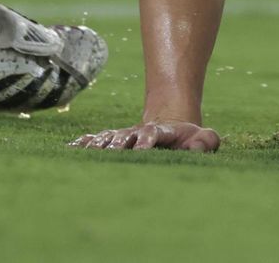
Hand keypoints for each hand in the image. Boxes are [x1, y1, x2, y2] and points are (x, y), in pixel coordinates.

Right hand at [69, 119, 220, 153]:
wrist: (171, 127)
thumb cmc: (190, 140)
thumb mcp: (203, 138)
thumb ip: (206, 141)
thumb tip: (195, 147)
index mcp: (160, 132)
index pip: (153, 133)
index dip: (147, 139)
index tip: (141, 147)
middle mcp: (139, 132)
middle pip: (126, 135)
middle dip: (118, 142)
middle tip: (110, 151)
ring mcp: (125, 136)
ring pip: (109, 137)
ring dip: (99, 144)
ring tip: (88, 151)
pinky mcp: (114, 142)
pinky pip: (98, 140)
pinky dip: (85, 143)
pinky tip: (72, 147)